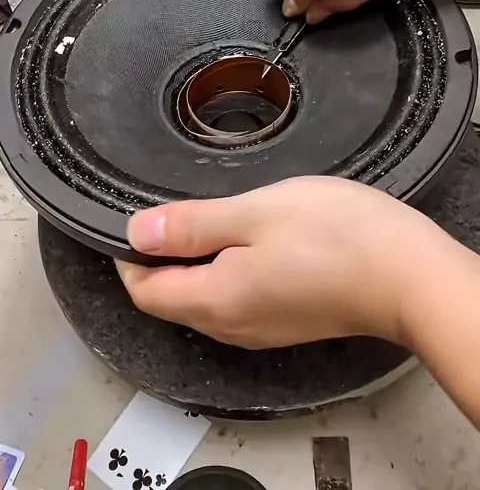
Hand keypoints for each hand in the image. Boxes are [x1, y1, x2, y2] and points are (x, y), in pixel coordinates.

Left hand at [116, 176, 444, 349]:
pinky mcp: (288, 322)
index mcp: (215, 300)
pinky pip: (237, 301)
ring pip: (206, 299)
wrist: (408, 275)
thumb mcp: (255, 214)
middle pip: (173, 299)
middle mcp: (232, 326)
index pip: (145, 291)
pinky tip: (250, 239)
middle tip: (175, 211)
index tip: (137, 219)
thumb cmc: (335, 236)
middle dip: (162, 259)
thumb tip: (135, 233)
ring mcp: (263, 329)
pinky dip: (227, 272)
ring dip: (196, 263)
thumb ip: (192, 225)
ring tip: (213, 218)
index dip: (131, 257)